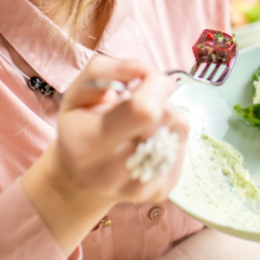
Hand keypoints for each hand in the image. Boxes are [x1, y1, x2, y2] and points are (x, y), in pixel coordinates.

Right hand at [22, 56, 187, 253]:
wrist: (79, 180)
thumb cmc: (79, 128)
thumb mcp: (76, 93)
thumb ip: (104, 70)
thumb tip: (142, 68)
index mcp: (88, 145)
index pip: (144, 110)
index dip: (153, 84)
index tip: (143, 78)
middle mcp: (113, 172)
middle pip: (166, 117)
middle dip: (159, 96)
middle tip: (139, 99)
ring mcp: (141, 187)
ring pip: (179, 128)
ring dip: (166, 113)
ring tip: (141, 121)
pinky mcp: (162, 191)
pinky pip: (183, 145)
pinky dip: (171, 133)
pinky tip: (149, 138)